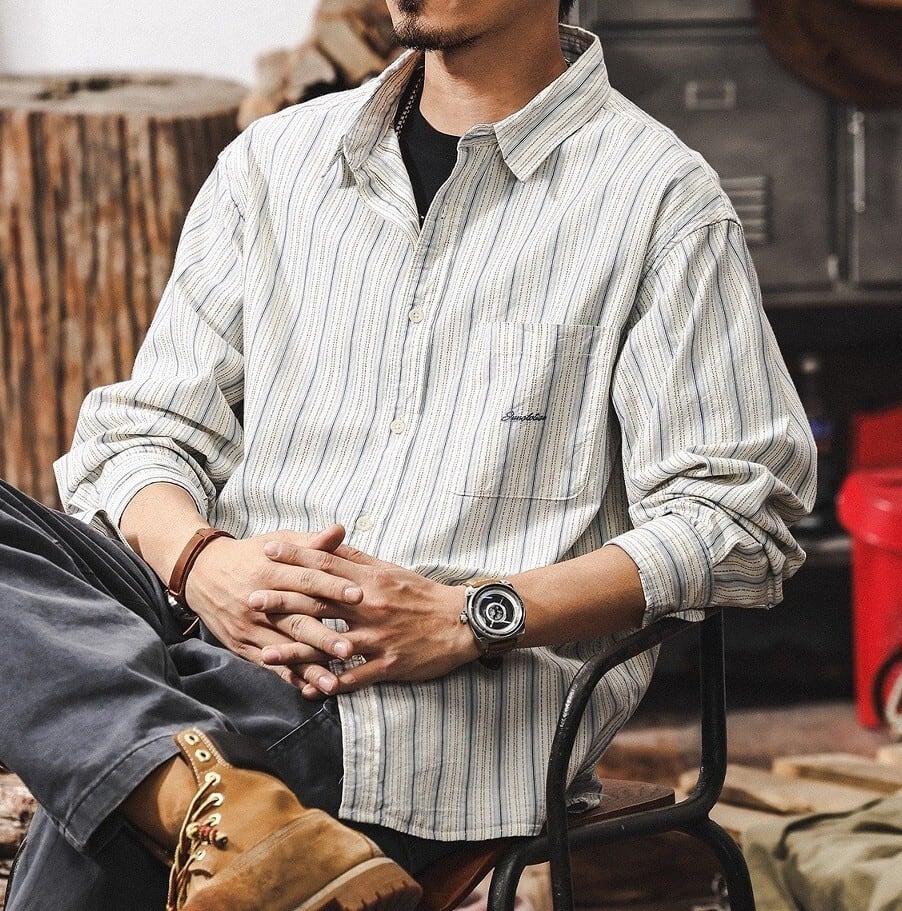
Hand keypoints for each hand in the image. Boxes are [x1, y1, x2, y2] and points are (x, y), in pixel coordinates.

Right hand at [183, 525, 361, 686]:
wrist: (202, 573)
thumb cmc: (251, 555)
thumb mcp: (278, 542)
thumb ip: (311, 543)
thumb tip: (340, 530)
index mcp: (271, 571)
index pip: (307, 580)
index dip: (334, 587)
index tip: (360, 595)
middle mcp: (259, 602)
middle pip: (296, 620)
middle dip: (324, 637)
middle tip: (350, 649)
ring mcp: (249, 627)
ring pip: (283, 649)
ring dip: (309, 667)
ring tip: (333, 683)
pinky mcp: (242, 645)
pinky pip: (268, 665)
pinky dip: (288, 677)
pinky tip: (308, 689)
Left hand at [251, 542, 480, 697]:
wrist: (462, 623)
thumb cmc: (424, 595)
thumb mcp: (391, 570)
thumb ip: (358, 558)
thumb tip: (330, 540)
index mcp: (371, 580)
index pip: (327, 564)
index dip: (296, 557)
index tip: (267, 551)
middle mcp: (371, 606)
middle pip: (321, 602)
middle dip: (283, 601)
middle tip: (251, 598)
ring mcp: (379, 637)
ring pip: (331, 645)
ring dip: (297, 650)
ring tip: (266, 654)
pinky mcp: (389, 665)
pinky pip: (355, 677)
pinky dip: (330, 684)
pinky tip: (307, 690)